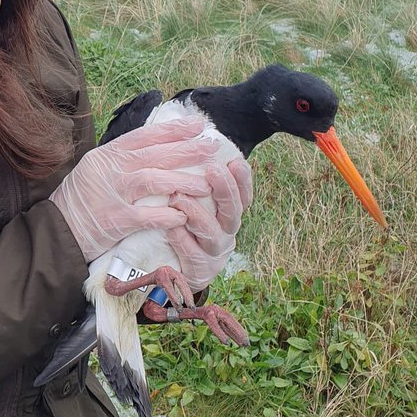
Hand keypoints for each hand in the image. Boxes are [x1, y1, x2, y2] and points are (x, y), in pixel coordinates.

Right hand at [49, 117, 222, 262]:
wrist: (56, 230)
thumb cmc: (79, 201)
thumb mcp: (95, 170)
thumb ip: (121, 159)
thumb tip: (154, 146)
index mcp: (106, 155)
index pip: (144, 136)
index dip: (173, 129)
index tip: (197, 125)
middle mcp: (110, 170)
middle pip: (154, 155)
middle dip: (187, 150)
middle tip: (212, 147)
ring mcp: (112, 194)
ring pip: (153, 181)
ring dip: (183, 181)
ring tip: (207, 184)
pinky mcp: (114, 220)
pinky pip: (146, 216)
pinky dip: (167, 215)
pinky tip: (184, 215)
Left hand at [165, 156, 252, 289]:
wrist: (173, 269)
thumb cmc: (184, 228)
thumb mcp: (194, 203)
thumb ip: (198, 181)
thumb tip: (195, 144)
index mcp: (228, 215)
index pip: (243, 196)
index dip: (242, 180)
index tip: (235, 161)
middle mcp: (226, 233)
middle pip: (233, 212)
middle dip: (225, 190)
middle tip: (213, 170)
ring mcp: (215, 254)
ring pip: (214, 235)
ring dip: (198, 214)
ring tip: (179, 198)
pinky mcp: (199, 272)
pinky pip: (193, 256)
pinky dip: (183, 240)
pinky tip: (172, 227)